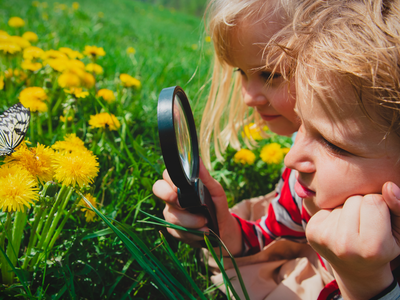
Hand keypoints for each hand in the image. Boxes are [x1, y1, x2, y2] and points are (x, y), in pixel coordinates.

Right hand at [152, 159, 242, 254]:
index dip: (171, 180)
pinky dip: (191, 233)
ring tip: (205, 222)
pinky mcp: (173, 229)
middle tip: (183, 204)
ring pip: (171, 215)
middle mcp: (172, 197)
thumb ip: (206, 177)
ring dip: (190, 221)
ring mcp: (171, 213)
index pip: (167, 175)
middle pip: (158, 189)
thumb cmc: (217, 205)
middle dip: (168, 196)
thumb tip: (198, 161)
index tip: (180, 186)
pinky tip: (201, 231)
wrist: (222, 229)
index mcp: (181, 185)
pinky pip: (176, 230)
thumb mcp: (216, 191)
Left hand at [306, 182, 399, 299]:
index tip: (380, 222)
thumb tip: (389, 186)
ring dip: (348, 210)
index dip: (380, 206)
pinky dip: (334, 213)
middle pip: (355, 199)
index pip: (374, 200)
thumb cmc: (382, 247)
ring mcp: (325, 239)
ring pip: (340, 201)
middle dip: (362, 206)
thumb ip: (398, 208)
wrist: (355, 270)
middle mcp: (345, 246)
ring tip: (352, 228)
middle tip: (365, 226)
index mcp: (372, 248)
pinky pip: (326, 206)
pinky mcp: (312, 231)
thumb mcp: (398, 232)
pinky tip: (338, 228)